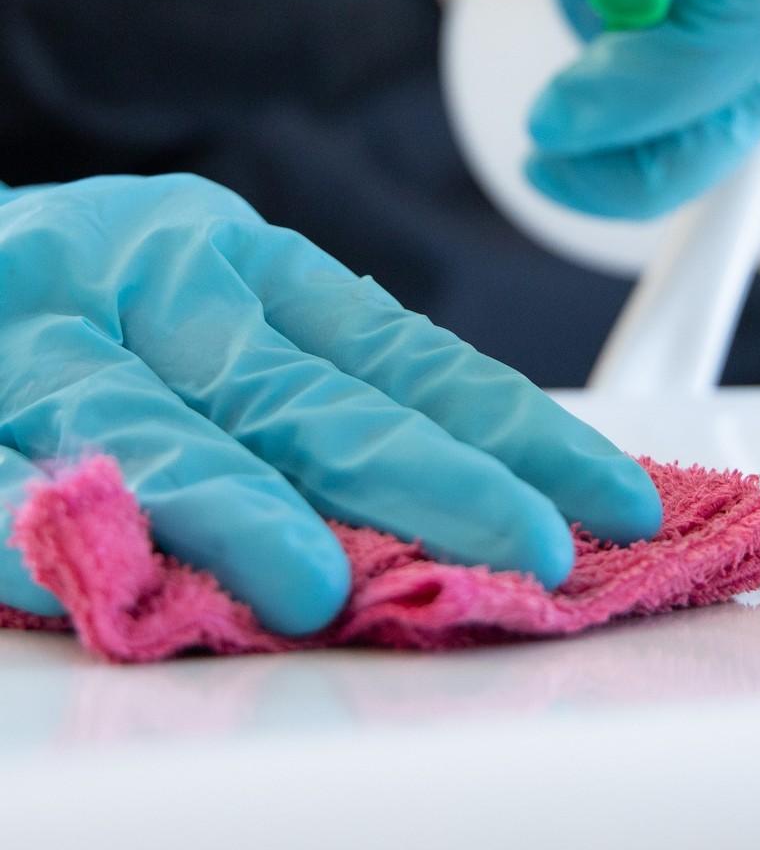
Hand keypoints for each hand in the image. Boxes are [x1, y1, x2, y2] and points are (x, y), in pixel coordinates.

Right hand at [0, 174, 660, 632]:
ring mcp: (38, 338)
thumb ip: (310, 383)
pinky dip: (44, 527)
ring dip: (235, 509)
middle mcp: (148, 285)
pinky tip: (99, 584)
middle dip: (422, 479)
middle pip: (298, 394)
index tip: (612, 499)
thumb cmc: (87, 296)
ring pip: (143, 430)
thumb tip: (473, 485)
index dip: (511, 428)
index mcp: (238, 262)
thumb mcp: (210, 302)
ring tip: (318, 587)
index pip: (400, 352)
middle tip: (526, 551)